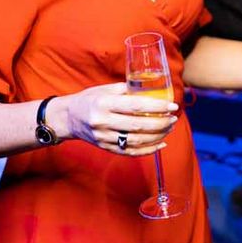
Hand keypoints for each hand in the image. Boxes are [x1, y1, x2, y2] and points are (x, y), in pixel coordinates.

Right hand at [56, 83, 178, 156]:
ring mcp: (104, 137)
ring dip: (157, 136)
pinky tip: (160, 144)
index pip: (136, 106)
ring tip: (169, 129)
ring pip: (136, 141)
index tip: (172, 106)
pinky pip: (129, 152)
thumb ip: (126, 90)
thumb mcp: (104, 89)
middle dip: (160, 123)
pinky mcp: (105, 148)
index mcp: (104, 103)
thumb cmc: (89, 100)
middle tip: (173, 119)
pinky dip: (147, 150)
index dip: (157, 106)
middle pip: (138, 125)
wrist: (68, 118)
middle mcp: (103, 121)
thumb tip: (151, 91)